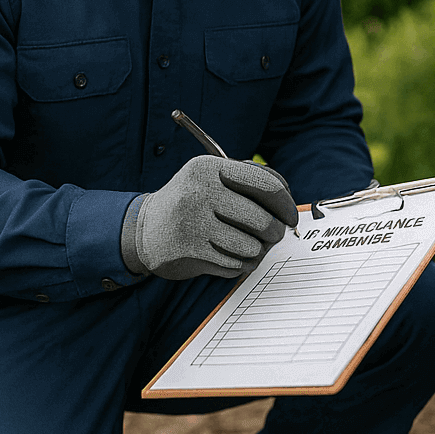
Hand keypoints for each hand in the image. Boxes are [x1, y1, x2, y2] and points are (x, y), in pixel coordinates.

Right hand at [122, 156, 297, 279]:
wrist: (143, 229)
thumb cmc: (191, 202)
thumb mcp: (213, 178)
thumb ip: (250, 180)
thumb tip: (288, 199)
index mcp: (211, 168)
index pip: (266, 185)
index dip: (286, 204)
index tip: (291, 217)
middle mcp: (200, 192)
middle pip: (262, 220)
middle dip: (274, 233)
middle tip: (272, 236)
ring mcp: (193, 222)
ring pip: (251, 247)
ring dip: (256, 252)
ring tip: (247, 246)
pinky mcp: (189, 251)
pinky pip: (234, 265)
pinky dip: (239, 264)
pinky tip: (229, 256)